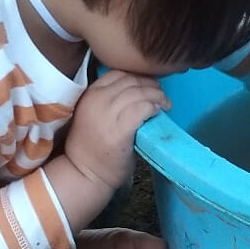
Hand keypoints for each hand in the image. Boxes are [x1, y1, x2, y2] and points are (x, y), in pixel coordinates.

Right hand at [65, 71, 169, 190]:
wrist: (84, 174)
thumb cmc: (92, 148)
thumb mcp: (95, 115)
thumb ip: (111, 101)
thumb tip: (139, 91)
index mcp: (90, 94)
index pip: (118, 73)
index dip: (138, 76)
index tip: (149, 85)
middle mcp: (97, 99)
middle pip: (131, 80)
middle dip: (151, 85)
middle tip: (161, 95)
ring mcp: (107, 113)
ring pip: (140, 92)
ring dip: (157, 95)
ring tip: (165, 104)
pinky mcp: (120, 129)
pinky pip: (143, 108)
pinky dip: (154, 106)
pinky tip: (159, 112)